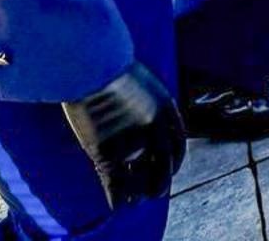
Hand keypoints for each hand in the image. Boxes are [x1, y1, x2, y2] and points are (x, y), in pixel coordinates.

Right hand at [61, 62, 185, 209]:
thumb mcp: (139, 79)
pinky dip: (119, 197)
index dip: (174, 159)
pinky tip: (118, 203)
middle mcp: (155, 126)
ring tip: (138, 199)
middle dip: (161, 180)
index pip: (178, 141)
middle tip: (156, 189)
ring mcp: (132, 139)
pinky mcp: (107, 151)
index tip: (170, 168)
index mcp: (165, 106)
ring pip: (145, 177)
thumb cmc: (108, 65)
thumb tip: (141, 108)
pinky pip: (117, 183)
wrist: (90, 64)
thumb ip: (145, 98)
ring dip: (143, 191)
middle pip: (166, 164)